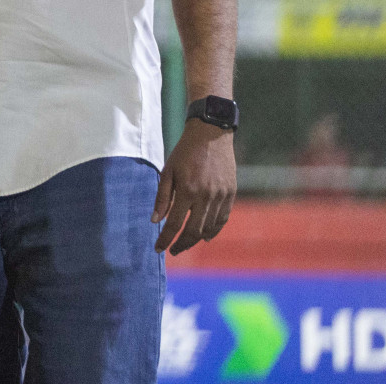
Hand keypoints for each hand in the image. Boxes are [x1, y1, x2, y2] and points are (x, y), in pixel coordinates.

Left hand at [153, 118, 236, 254]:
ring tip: (185, 243)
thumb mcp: (168, 171)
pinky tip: (205, 237)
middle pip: (193, 231)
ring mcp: (220, 196)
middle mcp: (206, 196)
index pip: (174, 224)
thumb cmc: (185, 152)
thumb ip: (162, 197)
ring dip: (196, 240)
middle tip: (172, 250)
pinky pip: (222, 219)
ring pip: (208, 228)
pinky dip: (213, 231)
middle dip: (181, 244)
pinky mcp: (230, 194)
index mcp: (187, 190)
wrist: (211, 134)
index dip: (165, 239)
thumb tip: (155, 221)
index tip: (158, 249)